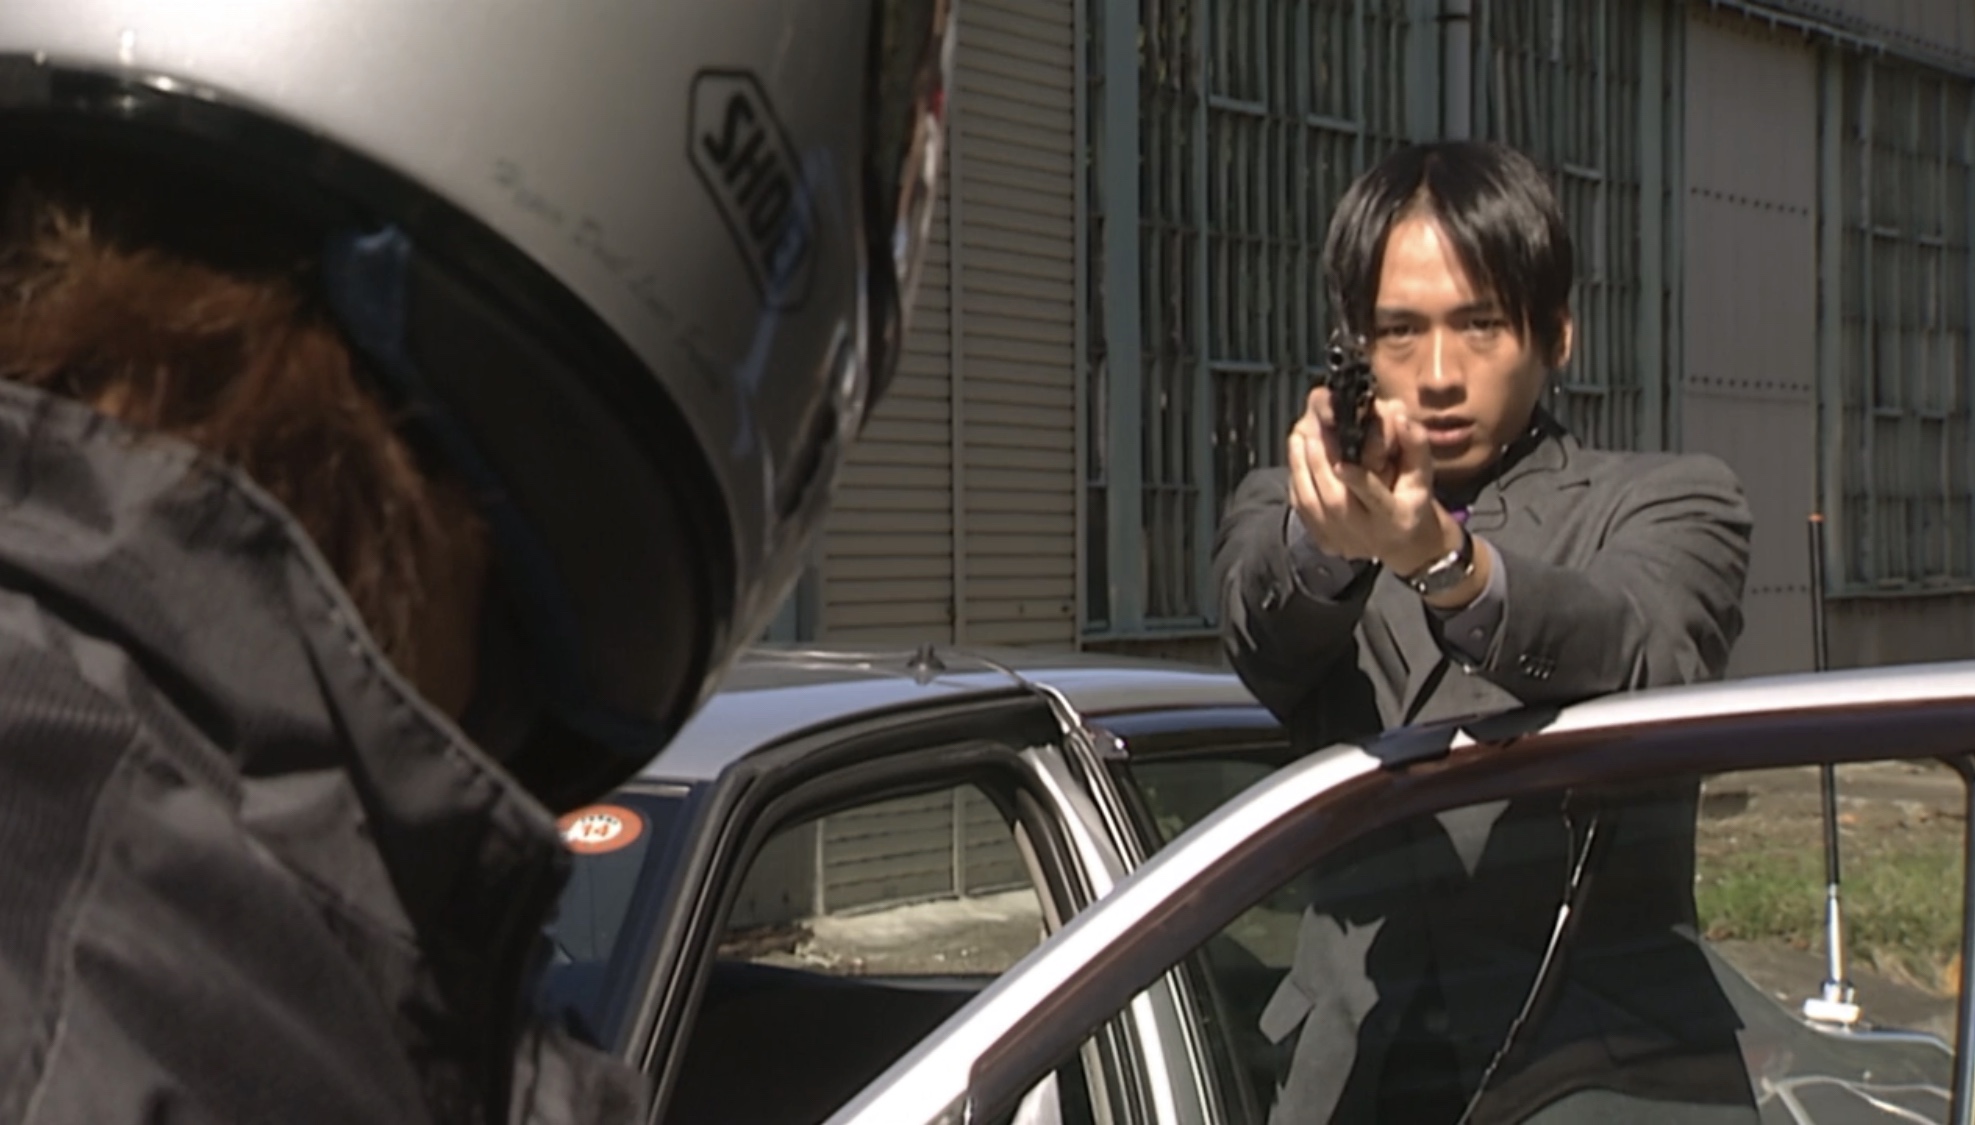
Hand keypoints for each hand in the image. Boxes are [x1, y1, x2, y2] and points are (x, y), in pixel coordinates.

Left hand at [1287, 394, 1456, 575]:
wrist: (1400, 542)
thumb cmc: (1411, 499)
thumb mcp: (1423, 473)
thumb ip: (1415, 444)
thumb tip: (1400, 416)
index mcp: (1396, 517)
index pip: (1375, 498)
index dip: (1357, 480)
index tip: (1340, 461)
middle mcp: (1367, 534)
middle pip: (1335, 501)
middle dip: (1320, 463)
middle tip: (1311, 429)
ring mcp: (1341, 540)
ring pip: (1311, 505)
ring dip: (1301, 466)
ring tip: (1299, 435)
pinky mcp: (1323, 541)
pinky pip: (1301, 509)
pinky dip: (1296, 478)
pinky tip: (1296, 455)